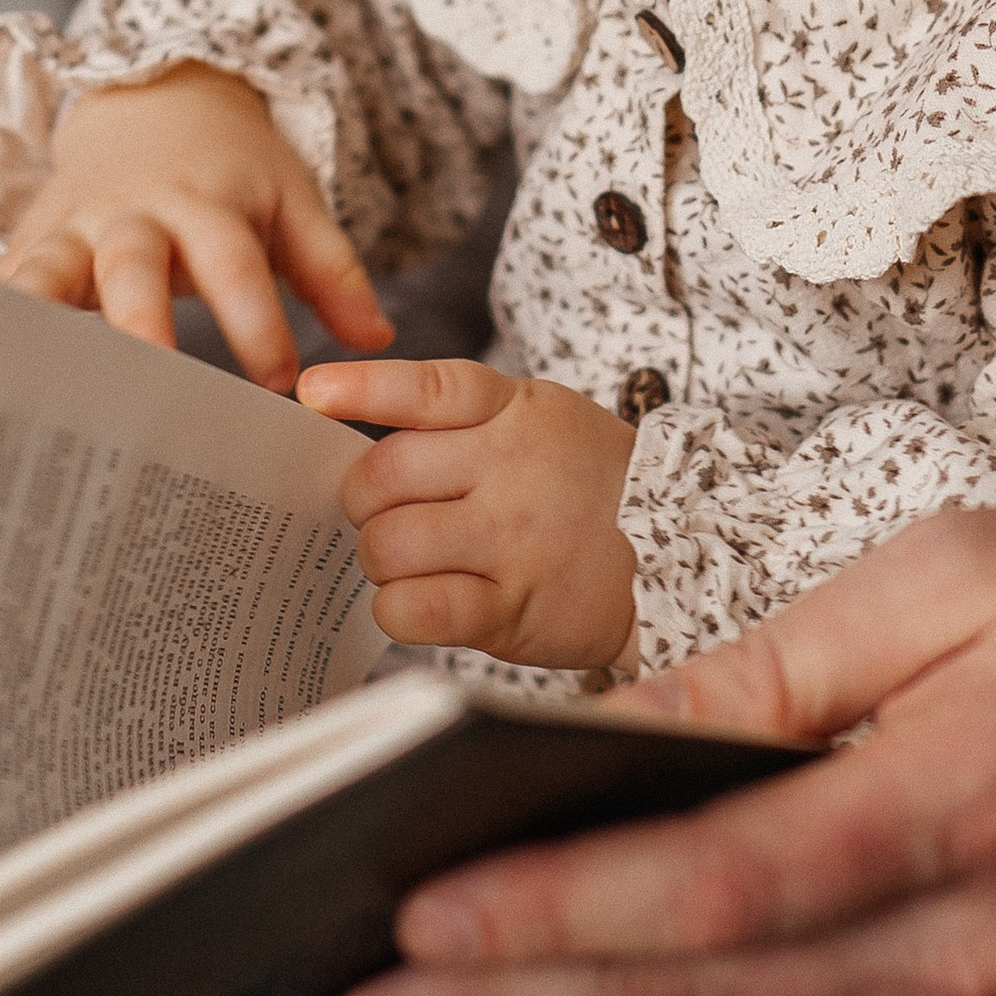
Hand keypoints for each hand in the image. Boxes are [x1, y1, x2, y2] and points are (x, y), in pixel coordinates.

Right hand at [0, 63, 393, 389]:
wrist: (153, 100)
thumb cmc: (233, 169)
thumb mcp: (292, 200)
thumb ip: (333, 271)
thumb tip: (378, 342)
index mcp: (209, 203)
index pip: (235, 266)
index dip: (256, 324)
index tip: (278, 386)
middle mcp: (136, 214)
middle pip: (134, 269)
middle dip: (140, 326)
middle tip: (150, 392)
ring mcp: (75, 228)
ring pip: (51, 273)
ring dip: (37, 323)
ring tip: (20, 381)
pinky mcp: (32, 243)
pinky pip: (2, 284)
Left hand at [300, 358, 638, 670]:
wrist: (682, 549)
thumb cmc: (589, 482)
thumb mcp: (542, 418)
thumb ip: (464, 416)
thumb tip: (355, 424)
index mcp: (515, 412)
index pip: (428, 388)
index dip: (363, 388)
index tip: (313, 393)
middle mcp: (512, 469)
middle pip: (383, 475)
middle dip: (363, 501)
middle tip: (382, 513)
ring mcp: (512, 540)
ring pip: (389, 543)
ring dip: (380, 557)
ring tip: (407, 560)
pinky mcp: (510, 608)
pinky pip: (415, 608)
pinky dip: (397, 606)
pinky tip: (418, 600)